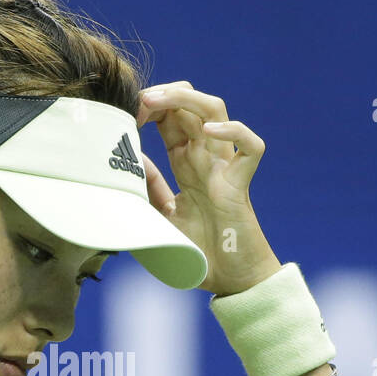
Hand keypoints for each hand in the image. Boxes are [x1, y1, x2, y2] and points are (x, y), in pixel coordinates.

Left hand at [135, 81, 280, 294]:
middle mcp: (205, 157)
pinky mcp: (241, 184)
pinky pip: (251, 147)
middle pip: (190, 103)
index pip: (169, 116)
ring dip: (188, 98)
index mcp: (185, 162)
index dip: (149, 106)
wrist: (226, 282)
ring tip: (160, 101)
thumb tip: (128, 160)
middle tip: (139, 102)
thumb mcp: (158, 216)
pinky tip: (209, 132)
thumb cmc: (196, 253)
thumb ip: (146, 188)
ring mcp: (224, 167)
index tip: (125, 113)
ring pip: (216, 111)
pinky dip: (235, 131)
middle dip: (164, 93)